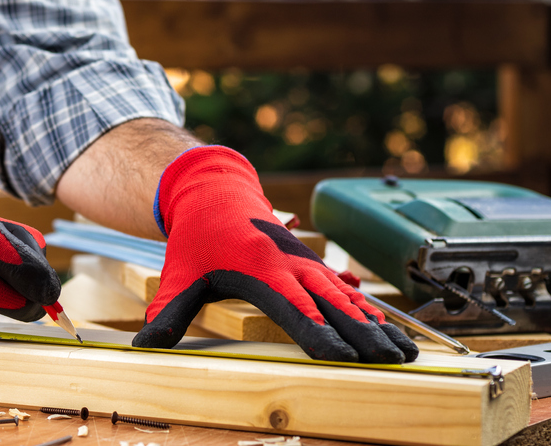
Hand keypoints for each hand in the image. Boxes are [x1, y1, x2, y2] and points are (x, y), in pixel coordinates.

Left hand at [132, 146, 418, 363]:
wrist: (214, 191)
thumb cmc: (197, 236)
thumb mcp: (180, 273)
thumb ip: (169, 312)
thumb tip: (145, 346)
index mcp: (261, 268)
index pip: (296, 309)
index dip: (320, 335)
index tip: (345, 358)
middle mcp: (290, 264)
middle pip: (333, 304)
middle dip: (364, 334)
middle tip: (392, 360)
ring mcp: (304, 262)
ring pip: (347, 296)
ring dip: (376, 323)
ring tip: (405, 350)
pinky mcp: (309, 263)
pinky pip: (345, 287)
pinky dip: (369, 307)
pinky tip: (390, 327)